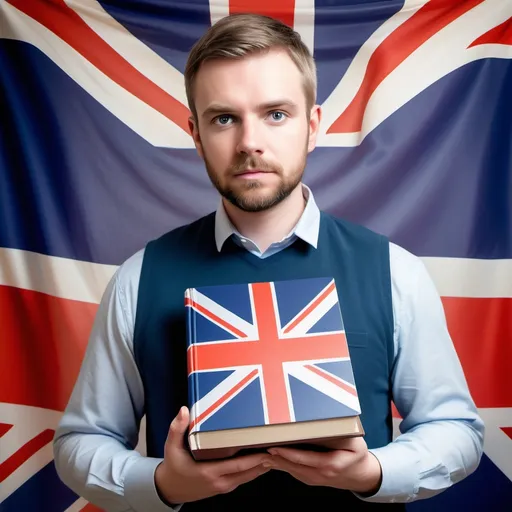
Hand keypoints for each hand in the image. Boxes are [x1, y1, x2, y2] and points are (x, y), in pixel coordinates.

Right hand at [155, 406, 272, 503]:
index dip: (256, 458)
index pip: (239, 465)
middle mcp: (220, 481)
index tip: (268, 448)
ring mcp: (224, 486)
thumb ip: (177, 428)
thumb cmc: (173, 467)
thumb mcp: (171, 447)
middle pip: (250, 472)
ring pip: (250, 476)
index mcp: (210, 472)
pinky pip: (245, 477)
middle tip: (280, 445)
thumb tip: (183, 410)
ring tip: (276, 450)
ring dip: (263, 465)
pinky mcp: (226, 486)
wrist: (169, 489)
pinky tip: (263, 458)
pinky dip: (255, 469)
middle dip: (266, 460)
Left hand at [267, 437, 381, 494]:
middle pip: (293, 466)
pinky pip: (292, 471)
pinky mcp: (309, 479)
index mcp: (330, 465)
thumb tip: (324, 424)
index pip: (304, 459)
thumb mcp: (355, 442)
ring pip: (290, 470)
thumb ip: (341, 434)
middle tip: (259, 447)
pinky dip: (280, 464)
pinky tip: (270, 457)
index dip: (288, 454)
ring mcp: (313, 479)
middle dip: (275, 457)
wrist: (361, 475)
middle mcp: (319, 475)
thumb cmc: (357, 455)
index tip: (274, 447)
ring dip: (275, 461)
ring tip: (259, 451)